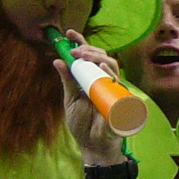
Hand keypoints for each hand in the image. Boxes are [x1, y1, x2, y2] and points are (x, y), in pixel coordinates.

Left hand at [55, 29, 123, 162]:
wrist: (93, 146)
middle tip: (76, 51)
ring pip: (112, 65)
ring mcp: (112, 89)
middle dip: (89, 50)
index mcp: (90, 79)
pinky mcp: (120, 99)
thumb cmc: (82, 124)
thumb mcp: (71, 100)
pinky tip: (103, 70)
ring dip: (98, 58)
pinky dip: (111, 74)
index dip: (81, 42)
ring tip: (85, 57)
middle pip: (101, 57)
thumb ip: (67, 81)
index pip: (88, 57)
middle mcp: (102, 81)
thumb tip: (58, 60)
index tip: (69, 33)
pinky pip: (118, 83)